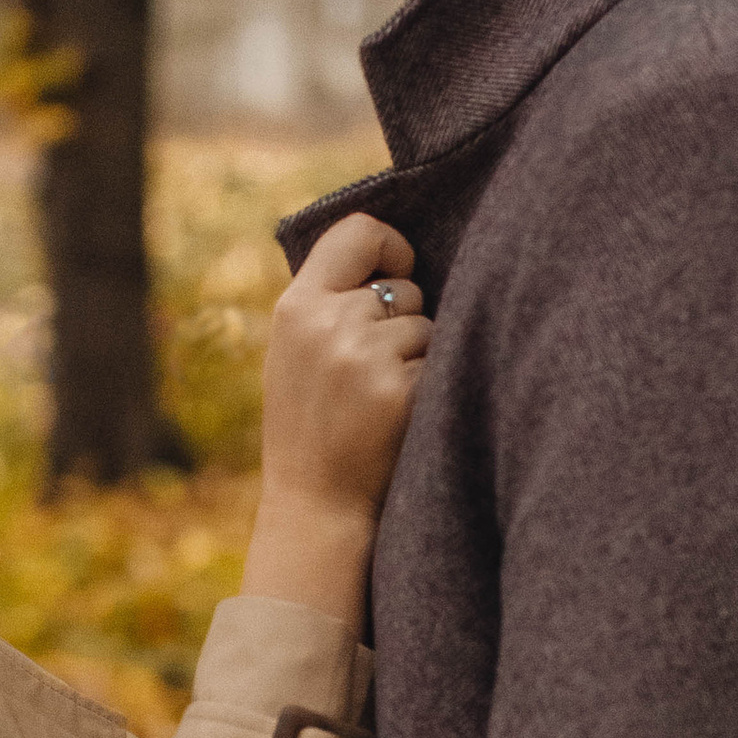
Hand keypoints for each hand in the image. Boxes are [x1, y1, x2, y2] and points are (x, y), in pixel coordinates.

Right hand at [246, 213, 431, 624]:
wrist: (316, 506)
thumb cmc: (312, 427)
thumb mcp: (296, 352)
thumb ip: (329, 302)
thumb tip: (395, 258)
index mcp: (296, 307)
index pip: (358, 231)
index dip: (390, 247)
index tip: (396, 275)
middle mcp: (328, 323)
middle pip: (404, 288)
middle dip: (403, 323)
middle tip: (373, 373)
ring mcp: (364, 357)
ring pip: (427, 326)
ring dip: (419, 358)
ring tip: (381, 399)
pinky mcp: (401, 391)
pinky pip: (441, 363)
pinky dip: (431, 388)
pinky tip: (399, 418)